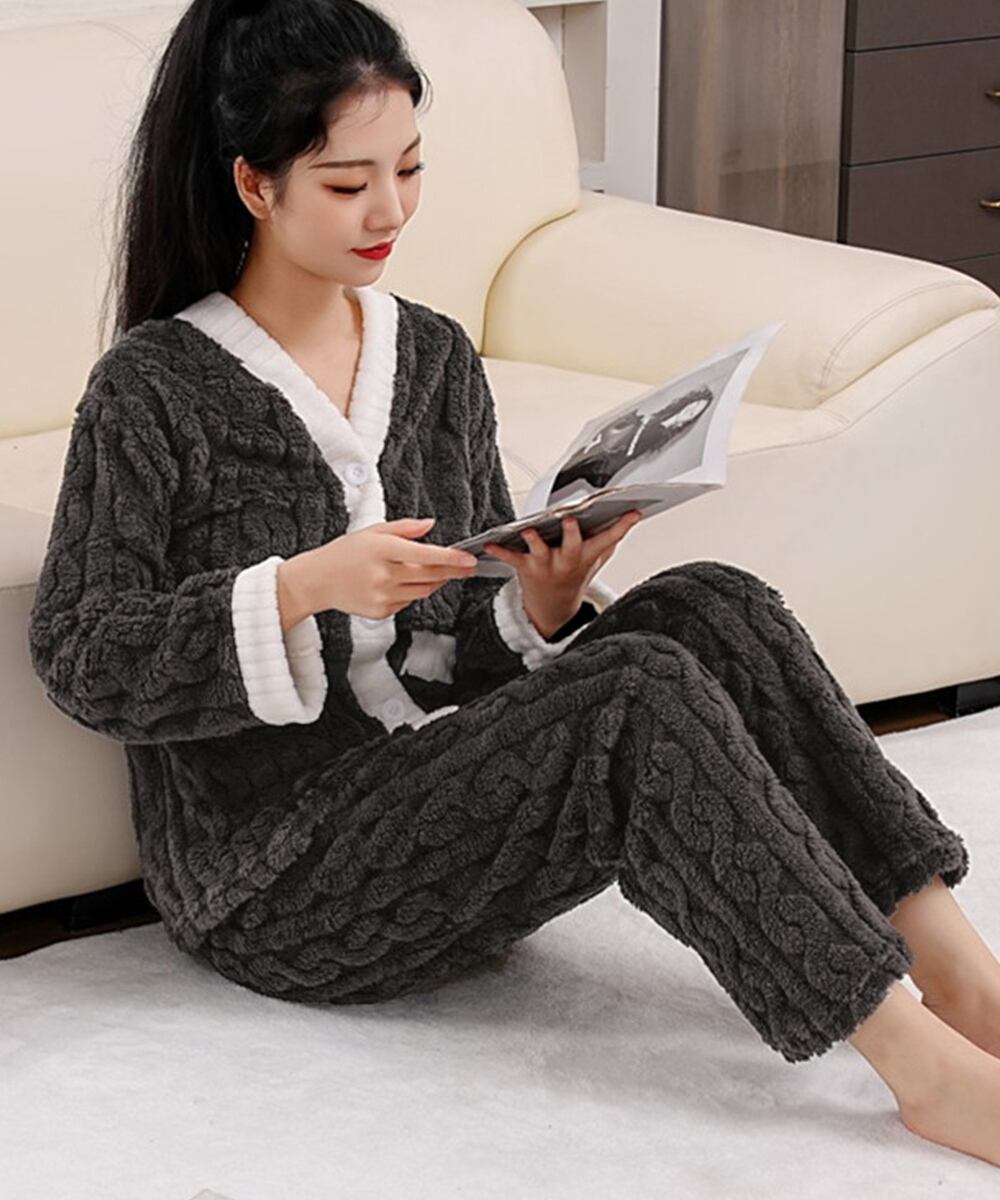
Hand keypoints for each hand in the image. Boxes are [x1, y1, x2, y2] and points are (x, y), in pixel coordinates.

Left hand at [483, 509, 641, 637]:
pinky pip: (511, 559)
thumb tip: (630, 516)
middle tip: (570, 521)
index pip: (608, 540)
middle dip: (572, 534)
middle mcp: (567, 561)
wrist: (551, 607)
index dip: (622, 526)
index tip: (633, 513)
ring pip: (541, 552)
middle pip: (572, 546)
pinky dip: (500, 551)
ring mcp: (546, 566)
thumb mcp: (595, 560)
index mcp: (586, 556)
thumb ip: (608, 539)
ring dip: (534, 542)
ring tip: (529, 531)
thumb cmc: (572, 575)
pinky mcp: (525, 569)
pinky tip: (489, 544)